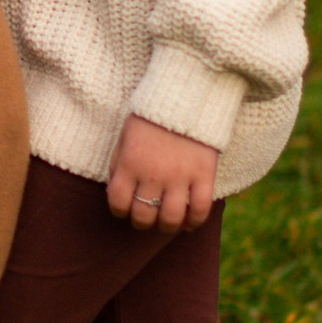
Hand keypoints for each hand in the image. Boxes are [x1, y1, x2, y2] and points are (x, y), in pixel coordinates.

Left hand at [106, 113, 219, 232]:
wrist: (186, 95)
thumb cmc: (151, 117)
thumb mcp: (125, 137)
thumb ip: (119, 166)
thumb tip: (117, 194)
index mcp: (130, 163)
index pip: (118, 203)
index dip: (119, 211)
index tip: (125, 208)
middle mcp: (153, 174)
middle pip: (144, 216)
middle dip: (142, 223)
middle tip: (146, 219)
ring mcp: (180, 176)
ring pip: (171, 219)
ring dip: (167, 227)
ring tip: (167, 223)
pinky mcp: (204, 174)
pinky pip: (201, 209)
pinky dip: (195, 222)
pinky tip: (190, 221)